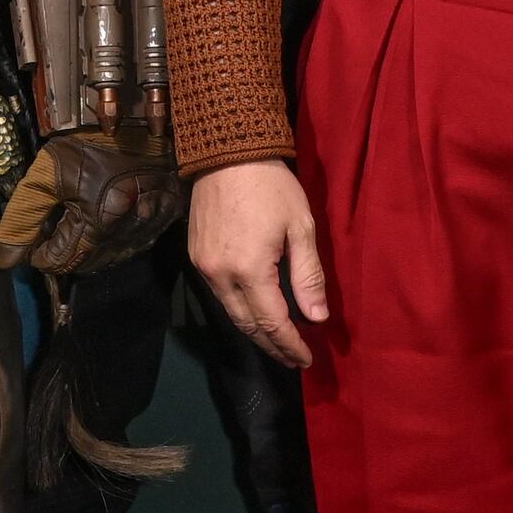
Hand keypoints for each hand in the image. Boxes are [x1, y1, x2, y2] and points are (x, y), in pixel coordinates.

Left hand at [0, 130, 186, 276]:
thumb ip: (22, 219)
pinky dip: (119, 238)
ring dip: (91, 248)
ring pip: (114, 256)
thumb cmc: (87, 141)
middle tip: (55, 225)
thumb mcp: (45, 174)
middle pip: (87, 264)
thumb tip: (4, 260)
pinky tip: (108, 217)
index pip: (59, 262)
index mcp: (96, 224)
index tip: (35, 235)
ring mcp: (151, 226)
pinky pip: (139, 241)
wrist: (136, 113)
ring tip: (79, 222)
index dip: (39, 252)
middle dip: (65, 251)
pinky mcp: (167, 215)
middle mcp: (127, 233)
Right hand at [188, 160, 332, 369]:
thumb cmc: (272, 187)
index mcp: (250, 269)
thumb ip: (308, 276)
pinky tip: (255, 312)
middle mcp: (220, 275)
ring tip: (277, 342)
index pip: (273, 322)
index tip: (305, 360)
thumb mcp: (301, 228)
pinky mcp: (195, 257)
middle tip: (293, 359)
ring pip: (231, 312)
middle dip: (272, 346)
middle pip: (248, 325)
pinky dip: (239, 309)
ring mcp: (203, 267)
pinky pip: (219, 295)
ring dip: (254, 331)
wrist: (227, 152)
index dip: (290, 345)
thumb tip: (317, 318)